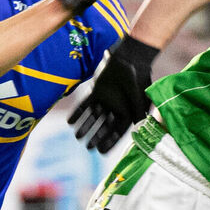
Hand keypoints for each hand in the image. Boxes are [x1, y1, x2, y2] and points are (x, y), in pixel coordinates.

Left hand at [68, 36, 159, 152]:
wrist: (131, 57)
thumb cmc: (138, 77)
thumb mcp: (139, 98)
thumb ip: (137, 113)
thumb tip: (138, 128)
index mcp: (128, 112)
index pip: (117, 132)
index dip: (109, 142)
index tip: (101, 152)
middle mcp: (116, 108)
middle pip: (104, 127)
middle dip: (96, 137)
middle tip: (88, 147)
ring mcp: (105, 99)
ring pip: (93, 117)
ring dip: (85, 126)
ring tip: (77, 137)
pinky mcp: (97, 90)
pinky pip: (85, 104)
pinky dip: (78, 113)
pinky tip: (70, 122)